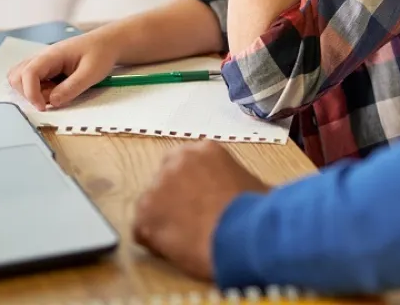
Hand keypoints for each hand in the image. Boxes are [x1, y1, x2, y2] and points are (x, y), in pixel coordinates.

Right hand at [7, 28, 122, 109]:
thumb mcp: (91, 72)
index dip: (31, 93)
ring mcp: (42, 63)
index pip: (28, 73)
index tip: (43, 107)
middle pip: (17, 77)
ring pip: (21, 79)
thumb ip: (72, 87)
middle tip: (53, 97)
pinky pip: (31, 81)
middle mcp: (42, 57)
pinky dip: (39, 90)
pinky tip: (56, 89)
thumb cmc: (101, 53)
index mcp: (52, 55)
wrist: (108, 43)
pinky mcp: (46, 69)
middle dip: (29, 93)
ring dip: (33, 92)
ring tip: (56, 92)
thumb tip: (52, 102)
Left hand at [132, 141, 269, 279]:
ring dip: (164, 219)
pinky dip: (154, 242)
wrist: (244, 235)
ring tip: (185, 238)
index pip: (187, 163)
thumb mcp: (254, 185)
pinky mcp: (146, 216)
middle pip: (165, 180)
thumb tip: (251, 195)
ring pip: (152, 205)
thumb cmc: (257, 211)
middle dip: (173, 198)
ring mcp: (157, 188)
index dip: (192, 184)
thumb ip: (240, 183)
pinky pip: (142, 231)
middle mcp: (177, 162)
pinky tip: (175, 250)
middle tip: (191, 219)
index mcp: (205, 150)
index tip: (201, 200)